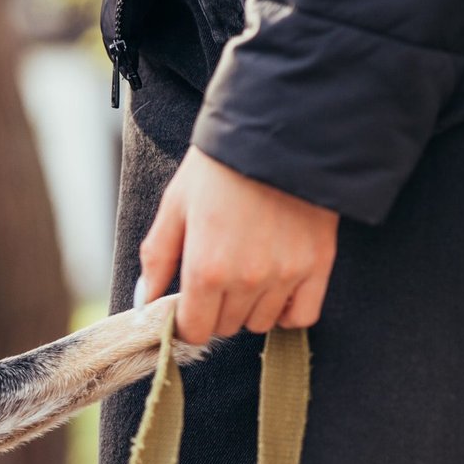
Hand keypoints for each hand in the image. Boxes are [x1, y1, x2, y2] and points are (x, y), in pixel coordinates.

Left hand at [137, 147, 338, 345]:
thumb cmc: (219, 168)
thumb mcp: (175, 207)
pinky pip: (302, 315)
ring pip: (260, 323)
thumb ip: (157, 258)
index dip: (185, 321)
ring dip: (248, 307)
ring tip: (244, 272)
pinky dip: (287, 310)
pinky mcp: (318, 265)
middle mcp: (247, 280)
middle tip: (214, 277)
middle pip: (226, 326)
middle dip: (214, 309)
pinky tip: (275, 290)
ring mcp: (286, 275)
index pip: (194, 329)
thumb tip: (145, 301)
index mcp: (206, 269)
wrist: (277, 134)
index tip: (185, 306)